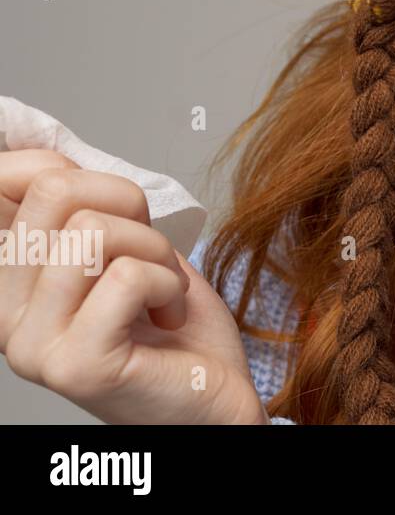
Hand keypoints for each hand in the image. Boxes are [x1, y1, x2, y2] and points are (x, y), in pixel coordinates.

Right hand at [0, 149, 267, 423]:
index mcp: (11, 281)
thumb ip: (82, 205)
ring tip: (161, 291)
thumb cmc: (176, 328)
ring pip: (92, 233)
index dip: (66, 168)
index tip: (115, 206)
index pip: (5, 183)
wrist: (216, 398)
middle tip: (150, 256)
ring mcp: (32, 346)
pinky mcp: (76, 366)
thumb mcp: (126, 245)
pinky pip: (125, 277)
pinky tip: (166, 317)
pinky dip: (167, 285)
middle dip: (129, 210)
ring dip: (154, 253)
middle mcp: (6, 316)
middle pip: (55, 193)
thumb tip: (40, 154)